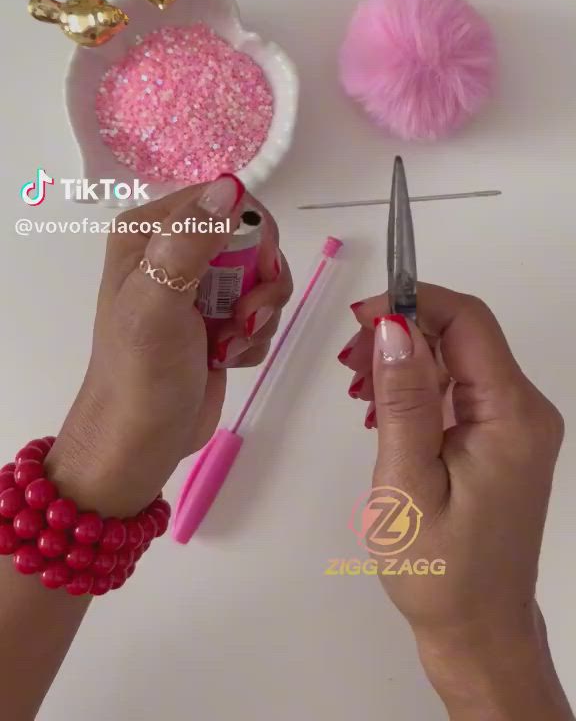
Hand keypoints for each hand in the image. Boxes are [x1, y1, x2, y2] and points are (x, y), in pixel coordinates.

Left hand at [47, 176, 292, 518]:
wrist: (139, 443)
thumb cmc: (141, 372)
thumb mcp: (158, 303)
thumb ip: (190, 242)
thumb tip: (230, 187)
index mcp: (148, 233)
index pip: (221, 200)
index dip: (251, 233)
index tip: (256, 272)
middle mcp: (172, 252)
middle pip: (250, 239)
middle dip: (260, 283)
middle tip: (243, 318)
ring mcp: (196, 289)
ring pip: (262, 278)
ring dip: (258, 316)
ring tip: (230, 346)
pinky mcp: (216, 321)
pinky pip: (259, 312)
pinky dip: (253, 337)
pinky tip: (228, 359)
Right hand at [340, 286, 571, 719]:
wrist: (479, 632)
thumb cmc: (438, 568)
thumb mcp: (408, 482)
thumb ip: (404, 399)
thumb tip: (395, 324)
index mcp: (511, 415)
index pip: (468, 320)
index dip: (414, 302)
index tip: (360, 319)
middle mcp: (525, 410)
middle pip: (462, 336)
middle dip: (402, 334)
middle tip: (348, 366)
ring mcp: (516, 426)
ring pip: (457, 360)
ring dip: (404, 361)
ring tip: (356, 391)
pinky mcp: (502, 441)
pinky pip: (458, 391)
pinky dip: (417, 389)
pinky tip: (380, 411)